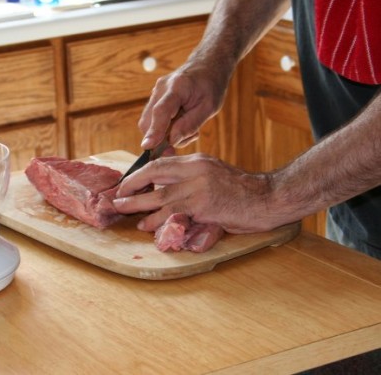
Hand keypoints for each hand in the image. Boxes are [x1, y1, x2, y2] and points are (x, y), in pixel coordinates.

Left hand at [113, 153, 285, 233]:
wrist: (270, 197)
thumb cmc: (242, 190)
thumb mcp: (214, 172)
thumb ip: (192, 175)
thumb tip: (167, 184)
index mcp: (197, 161)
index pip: (161, 162)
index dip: (140, 173)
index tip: (127, 182)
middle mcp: (195, 171)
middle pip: (154, 175)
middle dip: (131, 186)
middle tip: (116, 196)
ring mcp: (198, 188)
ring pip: (159, 197)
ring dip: (138, 205)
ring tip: (123, 210)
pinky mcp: (203, 207)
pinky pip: (174, 214)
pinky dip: (157, 221)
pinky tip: (147, 226)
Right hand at [139, 59, 230, 150]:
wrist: (207, 66)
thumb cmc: (211, 85)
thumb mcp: (209, 107)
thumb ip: (190, 124)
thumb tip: (171, 141)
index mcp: (177, 87)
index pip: (161, 111)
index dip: (154, 130)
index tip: (147, 146)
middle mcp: (161, 88)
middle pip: (149, 121)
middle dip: (161, 138)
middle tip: (187, 138)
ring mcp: (155, 92)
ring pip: (149, 122)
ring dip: (165, 133)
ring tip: (188, 128)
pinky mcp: (154, 98)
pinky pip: (153, 119)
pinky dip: (164, 128)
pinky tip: (180, 123)